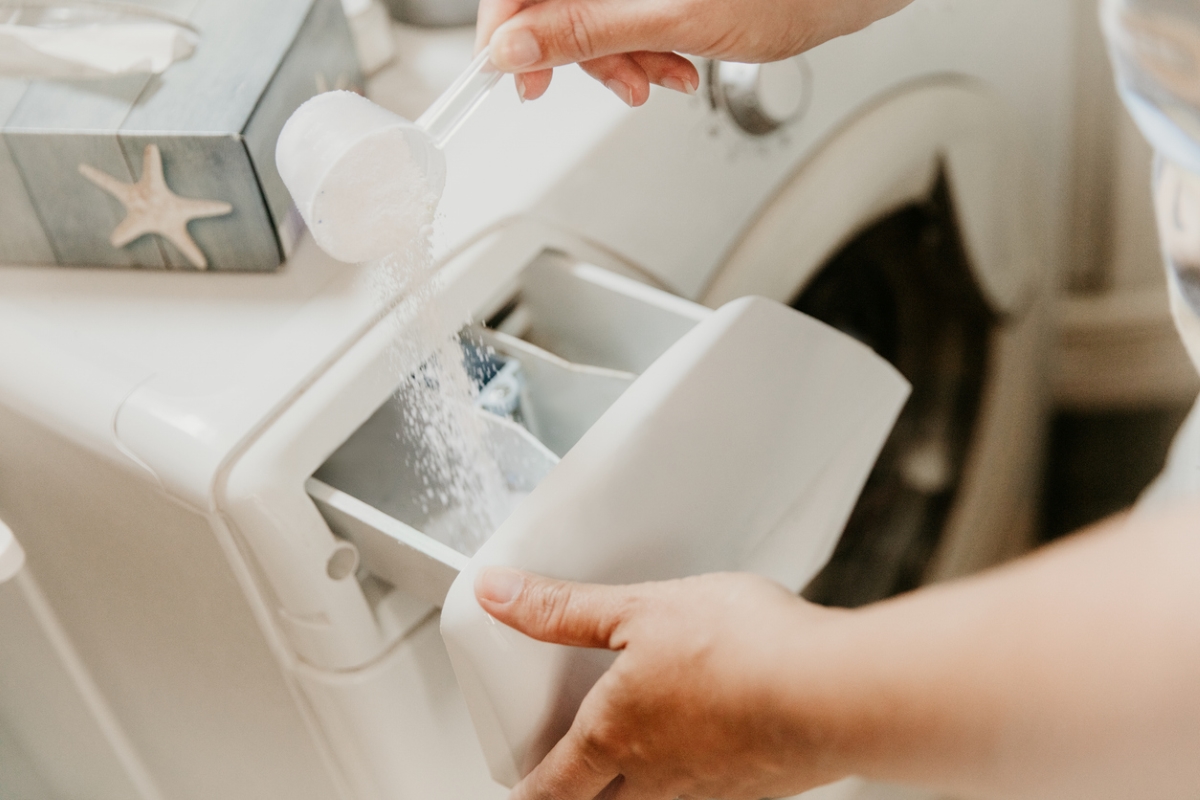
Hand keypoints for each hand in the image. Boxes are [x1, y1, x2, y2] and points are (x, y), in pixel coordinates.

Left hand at [474, 568, 850, 799]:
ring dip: (634, 782)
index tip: (519, 788)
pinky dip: (692, 771)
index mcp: (616, 737)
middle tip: (565, 772)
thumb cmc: (742, 649)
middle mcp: (658, 777)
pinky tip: (710, 733)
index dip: (529, 790)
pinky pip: (706, 789)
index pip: (551, 787)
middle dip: (576, 793)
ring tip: (634, 746)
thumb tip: (496, 594)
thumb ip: (564, 608)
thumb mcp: (638, 609)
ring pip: (654, 799)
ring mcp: (710, 788)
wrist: (837, 691)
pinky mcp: (755, 785)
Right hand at [475, 0, 914, 103]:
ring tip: (660, 78)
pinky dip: (641, 49)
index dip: (507, 25)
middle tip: (607, 86)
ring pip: (588, 13)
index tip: (512, 71)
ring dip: (617, 59)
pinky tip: (673, 66)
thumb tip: (514, 47)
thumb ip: (586, 31)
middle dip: (576, 51)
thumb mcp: (674, 19)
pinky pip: (622, 15)